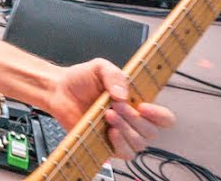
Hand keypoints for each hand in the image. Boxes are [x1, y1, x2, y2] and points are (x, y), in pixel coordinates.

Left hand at [46, 59, 175, 159]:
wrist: (58, 90)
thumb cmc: (80, 79)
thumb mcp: (100, 68)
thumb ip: (114, 75)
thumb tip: (123, 94)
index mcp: (137, 103)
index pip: (163, 117)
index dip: (159, 115)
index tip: (144, 107)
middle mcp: (132, 121)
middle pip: (151, 132)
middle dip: (134, 119)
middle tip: (116, 106)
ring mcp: (121, 134)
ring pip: (139, 144)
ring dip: (126, 130)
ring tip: (108, 115)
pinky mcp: (107, 145)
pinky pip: (124, 153)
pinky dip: (119, 144)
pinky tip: (109, 131)